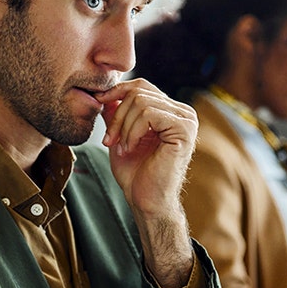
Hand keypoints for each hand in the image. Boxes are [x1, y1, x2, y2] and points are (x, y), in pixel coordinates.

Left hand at [97, 79, 197, 287]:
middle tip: (109, 140)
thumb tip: (106, 92)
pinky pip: (150, 114)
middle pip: (139, 92)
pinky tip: (131, 148)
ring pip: (142, 102)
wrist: (146, 201)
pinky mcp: (184, 130)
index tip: (99, 104)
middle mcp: (183, 112)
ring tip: (121, 147)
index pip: (142, 86)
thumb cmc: (136, 173)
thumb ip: (116, 113)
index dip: (118, 91)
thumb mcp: (120, 135)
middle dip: (117, 115)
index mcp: (170, 111)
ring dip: (123, 126)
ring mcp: (186, 120)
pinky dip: (133, 131)